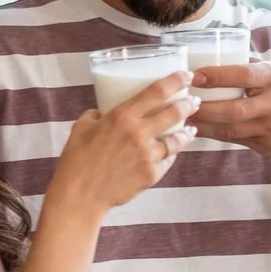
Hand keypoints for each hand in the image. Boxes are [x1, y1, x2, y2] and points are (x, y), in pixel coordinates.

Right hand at [48, 75, 194, 211]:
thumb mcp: (81, 127)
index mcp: (122, 116)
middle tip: (194, 102)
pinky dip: (171, 155)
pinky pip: (168, 160)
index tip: (186, 75)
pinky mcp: (151, 175)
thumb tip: (104, 112)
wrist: (80, 195)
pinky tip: (172, 152)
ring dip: (186, 133)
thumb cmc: (76, 160)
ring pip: (177, 140)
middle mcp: (139, 133)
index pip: (156, 92)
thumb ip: (97, 115)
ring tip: (190, 130)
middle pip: (174, 113)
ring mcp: (148, 155)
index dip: (176, 81)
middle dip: (189, 105)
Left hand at [188, 63, 270, 158]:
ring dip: (204, 124)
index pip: (244, 75)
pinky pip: (234, 140)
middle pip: (233, 109)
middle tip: (180, 102)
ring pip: (230, 129)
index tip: (195, 76)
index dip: (218, 76)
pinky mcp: (266, 146)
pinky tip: (198, 129)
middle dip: (204, 108)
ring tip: (182, 117)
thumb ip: (249, 67)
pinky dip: (214, 135)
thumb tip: (212, 55)